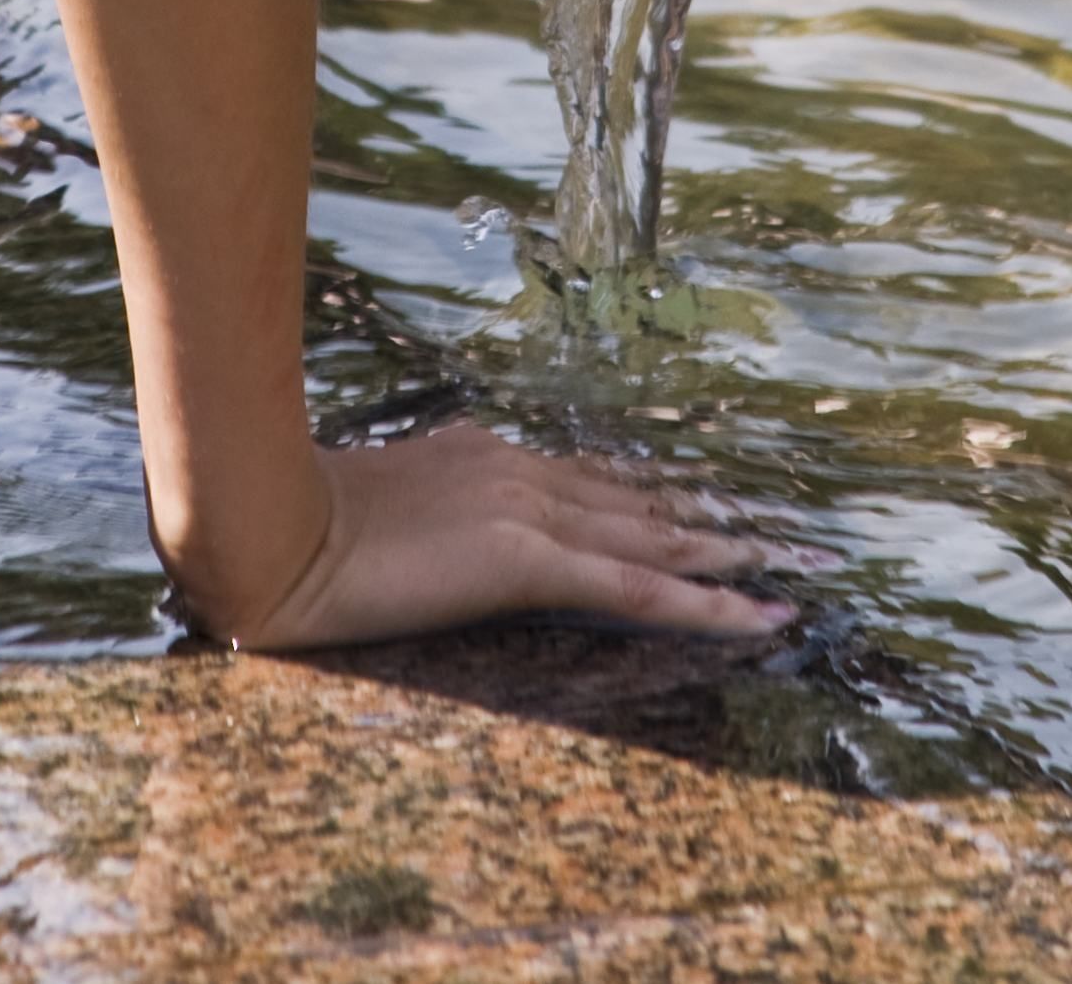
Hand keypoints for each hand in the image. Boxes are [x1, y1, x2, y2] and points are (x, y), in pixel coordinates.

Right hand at [217, 422, 789, 650]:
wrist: (271, 526)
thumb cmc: (296, 526)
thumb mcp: (374, 508)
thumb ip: (425, 511)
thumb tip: (439, 533)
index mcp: (485, 456)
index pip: (596, 479)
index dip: (660, 493)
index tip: (712, 500)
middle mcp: (521, 470)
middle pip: (645, 498)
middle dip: (722, 518)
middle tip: (791, 528)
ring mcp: (530, 510)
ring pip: (659, 535)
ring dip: (737, 553)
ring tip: (800, 564)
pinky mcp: (529, 558)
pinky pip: (641, 585)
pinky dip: (709, 602)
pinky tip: (760, 615)